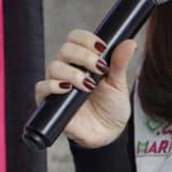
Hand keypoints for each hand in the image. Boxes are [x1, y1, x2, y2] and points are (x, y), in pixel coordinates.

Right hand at [34, 30, 137, 148]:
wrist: (108, 133)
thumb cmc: (112, 106)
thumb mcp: (119, 84)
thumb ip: (120, 63)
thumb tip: (129, 43)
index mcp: (83, 60)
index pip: (75, 38)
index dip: (86, 39)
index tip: (102, 48)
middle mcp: (68, 69)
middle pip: (65, 49)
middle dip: (83, 56)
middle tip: (99, 69)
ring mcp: (58, 85)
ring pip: (54, 67)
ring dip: (72, 73)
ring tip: (88, 85)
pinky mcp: (50, 102)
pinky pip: (41, 88)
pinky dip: (53, 86)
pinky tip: (67, 89)